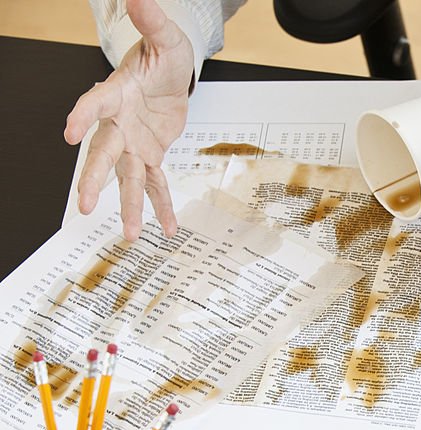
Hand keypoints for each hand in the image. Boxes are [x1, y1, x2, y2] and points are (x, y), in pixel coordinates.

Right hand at [64, 0, 193, 239]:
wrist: (170, 74)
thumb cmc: (162, 57)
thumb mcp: (165, 39)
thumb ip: (153, 22)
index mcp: (115, 93)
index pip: (94, 104)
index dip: (81, 115)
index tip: (68, 132)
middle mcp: (118, 123)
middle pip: (102, 153)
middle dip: (92, 178)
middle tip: (81, 204)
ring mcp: (133, 142)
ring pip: (127, 177)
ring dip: (127, 206)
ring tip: (126, 235)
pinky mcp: (150, 154)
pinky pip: (155, 184)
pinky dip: (162, 206)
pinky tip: (167, 230)